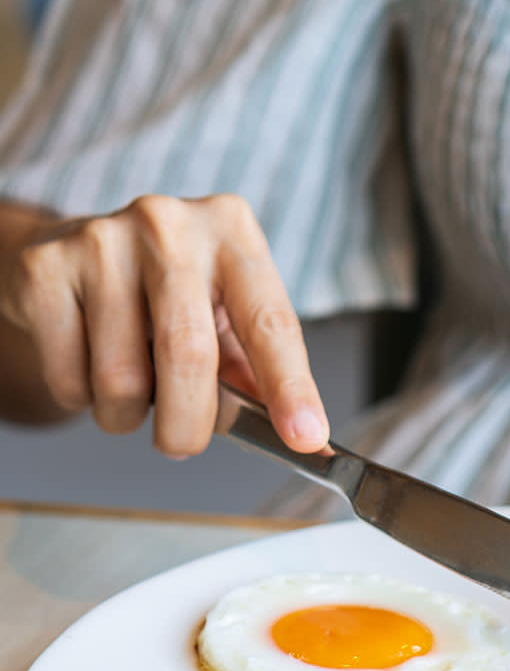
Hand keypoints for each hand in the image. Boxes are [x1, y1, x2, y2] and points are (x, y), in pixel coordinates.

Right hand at [0, 193, 328, 455]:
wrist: (72, 251)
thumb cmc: (167, 293)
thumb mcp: (226, 316)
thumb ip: (258, 371)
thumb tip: (299, 435)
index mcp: (232, 232)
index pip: (270, 322)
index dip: (290, 387)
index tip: (304, 436)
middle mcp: (169, 225)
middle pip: (188, 354)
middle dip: (189, 424)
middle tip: (182, 445)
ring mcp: (101, 240)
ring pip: (122, 378)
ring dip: (127, 415)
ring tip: (132, 392)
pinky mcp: (46, 267)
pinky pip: (70, 377)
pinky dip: (82, 399)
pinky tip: (90, 366)